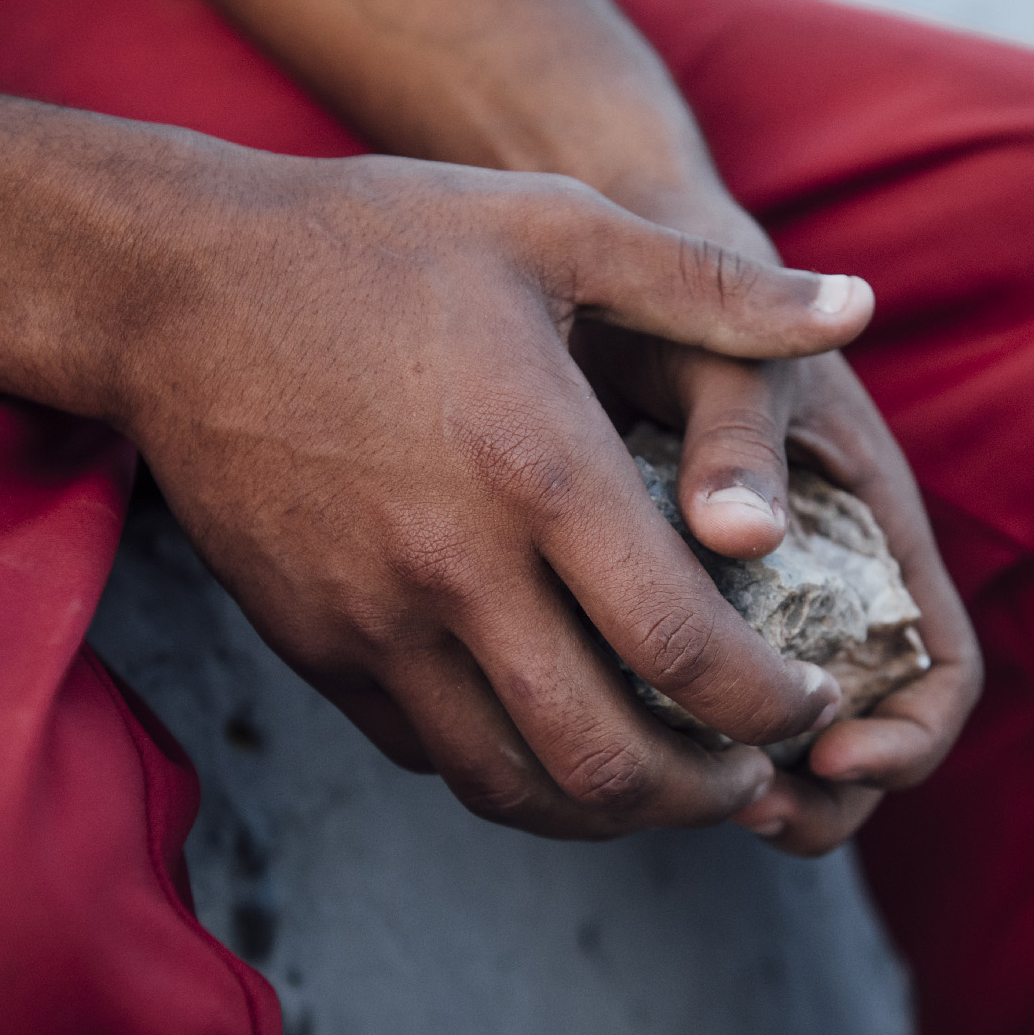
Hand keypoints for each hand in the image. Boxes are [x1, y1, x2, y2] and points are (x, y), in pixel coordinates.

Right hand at [122, 151, 880, 838]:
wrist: (173, 286)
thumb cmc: (379, 241)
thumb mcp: (556, 227)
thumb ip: (717, 288)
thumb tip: (860, 309)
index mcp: (538, 468)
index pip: (682, 649)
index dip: (768, 706)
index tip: (807, 701)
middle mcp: (454, 568)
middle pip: (604, 759)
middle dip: (706, 793)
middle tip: (753, 771)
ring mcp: (372, 621)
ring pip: (513, 785)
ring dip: (610, 808)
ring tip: (667, 776)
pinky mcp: (314, 646)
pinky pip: (430, 754)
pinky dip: (511, 770)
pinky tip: (554, 730)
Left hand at [573, 185, 984, 856]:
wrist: (600, 271)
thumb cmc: (687, 297)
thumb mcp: (728, 351)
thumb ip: (739, 429)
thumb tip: (742, 536)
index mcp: (874, 527)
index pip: (938, 668)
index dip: (908, 735)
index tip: (832, 753)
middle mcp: (821, 580)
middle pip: (860, 734)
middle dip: (821, 799)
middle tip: (745, 810)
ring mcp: (746, 603)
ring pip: (769, 738)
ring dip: (740, 787)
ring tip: (674, 789)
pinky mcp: (661, 607)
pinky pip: (680, 705)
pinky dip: (663, 742)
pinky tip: (604, 742)